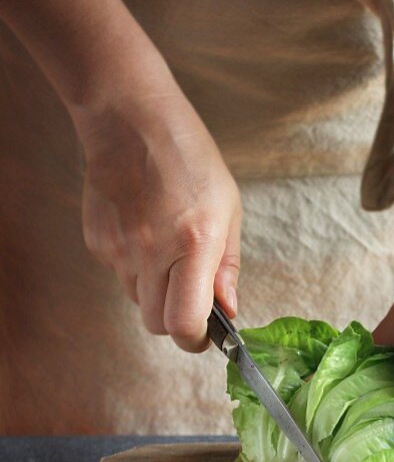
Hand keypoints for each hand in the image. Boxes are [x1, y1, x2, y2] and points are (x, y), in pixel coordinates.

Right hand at [78, 79, 241, 351]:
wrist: (130, 121)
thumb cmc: (189, 160)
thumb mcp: (228, 210)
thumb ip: (227, 267)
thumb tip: (229, 310)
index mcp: (193, 245)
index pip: (183, 324)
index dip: (196, 340)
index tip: (206, 334)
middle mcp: (151, 252)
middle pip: (157, 324)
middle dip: (177, 319)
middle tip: (191, 295)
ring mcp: (119, 249)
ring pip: (139, 300)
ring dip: (157, 290)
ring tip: (168, 247)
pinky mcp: (97, 243)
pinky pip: (120, 275)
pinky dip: (136, 267)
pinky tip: (145, 230)